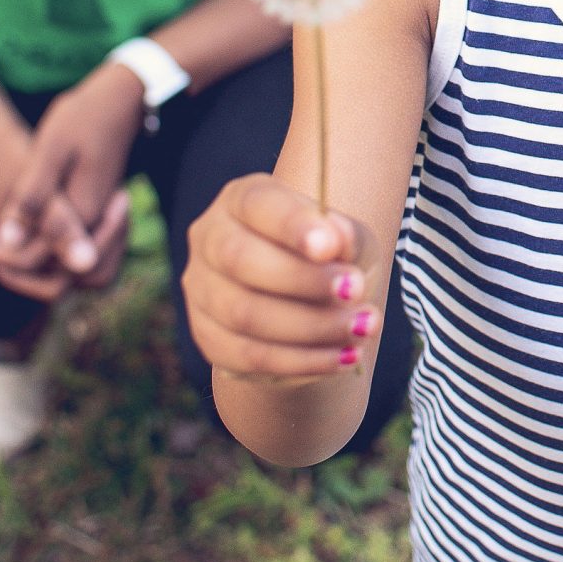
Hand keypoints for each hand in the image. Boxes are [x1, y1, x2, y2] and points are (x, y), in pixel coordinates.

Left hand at [0, 63, 141, 298]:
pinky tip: (32, 230)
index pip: (39, 263)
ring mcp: (105, 221)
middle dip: (24, 276)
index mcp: (82, 214)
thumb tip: (8, 240)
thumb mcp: (50, 151)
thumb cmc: (82, 117)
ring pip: (80, 274)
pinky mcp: (105, 214)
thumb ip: (33, 198)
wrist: (123, 99)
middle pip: (65, 282)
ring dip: (43, 270)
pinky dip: (58, 254)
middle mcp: (98, 226)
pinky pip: (85, 253)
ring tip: (8, 243)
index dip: (2, 258)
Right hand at [183, 173, 378, 383]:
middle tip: (356, 293)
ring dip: (309, 327)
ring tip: (361, 329)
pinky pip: (247, 357)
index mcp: (242, 199)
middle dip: (304, 281)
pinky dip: (300, 361)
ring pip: (243, 314)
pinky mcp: (207, 337)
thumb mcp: (350, 240)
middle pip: (239, 259)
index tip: (330, 247)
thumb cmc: (330, 259)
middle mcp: (210, 238)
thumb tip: (336, 242)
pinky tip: (341, 358)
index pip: (257, 204)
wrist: (311, 306)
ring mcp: (201, 290)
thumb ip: (346, 236)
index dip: (291, 225)